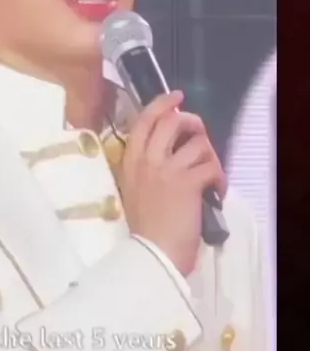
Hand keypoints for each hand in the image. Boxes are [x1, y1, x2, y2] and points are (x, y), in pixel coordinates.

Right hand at [120, 91, 226, 276]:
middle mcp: (146, 160)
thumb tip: (166, 152)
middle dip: (191, 122)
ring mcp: (167, 170)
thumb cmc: (143, 228)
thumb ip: (144, 169)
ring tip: (209, 173)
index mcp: (130, 161)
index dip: (162, 103)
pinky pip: (211, 166)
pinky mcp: (188, 183)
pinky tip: (217, 192)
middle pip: (171, 121)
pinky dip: (220, 178)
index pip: (143, 120)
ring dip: (210, 156)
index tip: (177, 97)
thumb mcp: (133, 190)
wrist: (152, 253)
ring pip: (198, 142)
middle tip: (199, 134)